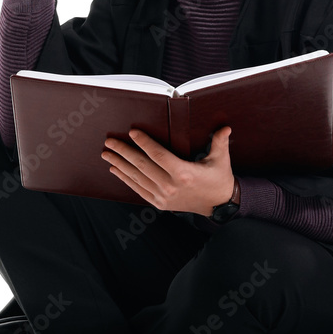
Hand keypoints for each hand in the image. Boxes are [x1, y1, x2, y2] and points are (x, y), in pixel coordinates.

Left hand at [101, 127, 234, 216]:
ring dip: (120, 164)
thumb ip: (219, 142)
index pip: (159, 155)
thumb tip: (225, 127)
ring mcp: (163, 196)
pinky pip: (139, 189)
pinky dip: (126, 179)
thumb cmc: (219, 179)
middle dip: (124, 152)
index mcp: (184, 174)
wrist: (219, 206)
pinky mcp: (160, 203)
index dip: (144, 143)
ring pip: (137, 178)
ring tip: (107, 154)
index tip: (132, 132)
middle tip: (110, 141)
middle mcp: (171, 186)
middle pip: (142, 166)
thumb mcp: (221, 160)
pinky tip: (115, 170)